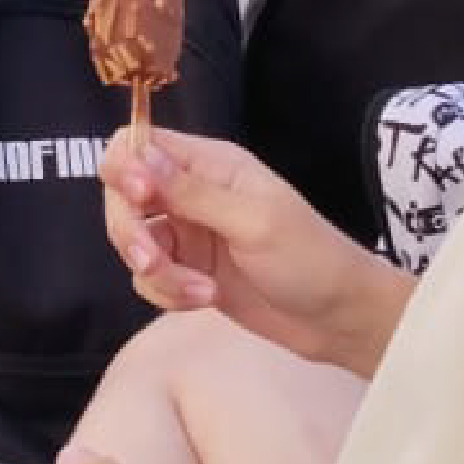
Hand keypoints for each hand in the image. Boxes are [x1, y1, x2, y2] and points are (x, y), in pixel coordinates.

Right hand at [103, 128, 410, 377]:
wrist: (340, 319)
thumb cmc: (309, 259)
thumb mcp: (253, 221)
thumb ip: (191, 192)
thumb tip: (136, 153)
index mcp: (210, 164)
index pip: (140, 144)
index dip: (125, 167)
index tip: (139, 200)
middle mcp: (191, 193)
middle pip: (124, 196)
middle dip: (130, 232)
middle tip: (152, 260)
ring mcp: (188, 234)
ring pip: (133, 241)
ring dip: (155, 272)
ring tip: (198, 293)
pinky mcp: (188, 273)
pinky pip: (149, 278)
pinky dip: (166, 293)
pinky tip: (204, 301)